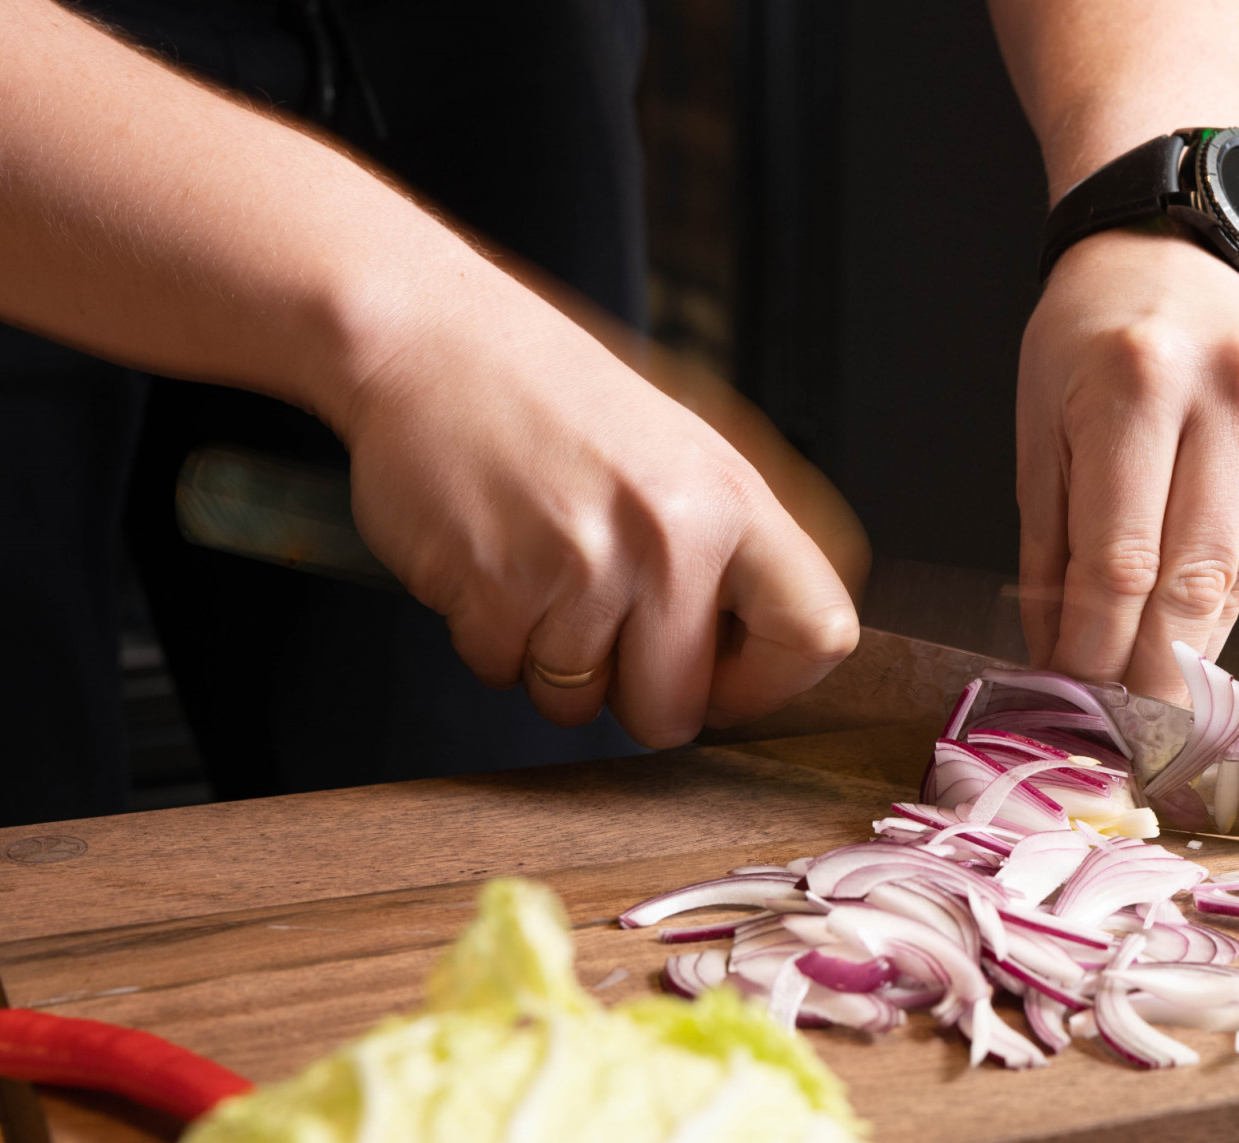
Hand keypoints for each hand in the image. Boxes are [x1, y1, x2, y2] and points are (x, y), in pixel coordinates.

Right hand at [332, 269, 859, 744]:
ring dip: (548, 661)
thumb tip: (751, 664)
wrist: (423, 335)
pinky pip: (501, 673)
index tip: (724, 679)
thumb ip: (724, 553)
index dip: (768, 682)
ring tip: (537, 569)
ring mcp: (582, 565)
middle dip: (634, 696)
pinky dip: (488, 637)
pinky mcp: (494, 589)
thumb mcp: (676, 454)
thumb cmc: (545, 394)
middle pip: (676, 710)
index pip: (815, 633)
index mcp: (730, 498)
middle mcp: (669, 535)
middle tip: (603, 631)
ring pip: (579, 704)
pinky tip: (490, 560)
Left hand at [1015, 225, 1238, 701]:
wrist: (1175, 244)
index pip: (1121, 559)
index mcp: (1135, 386)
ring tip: (1152, 689)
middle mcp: (1223, 396)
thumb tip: (1058, 655)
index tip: (1077, 703)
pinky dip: (1225, 590)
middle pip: (1193, 579)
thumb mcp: (1041, 426)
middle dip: (1155, 671)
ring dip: (1194, 642)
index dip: (1100, 648)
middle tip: (1127, 732)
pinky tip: (1191, 611)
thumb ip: (1050, 545)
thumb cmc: (1086, 337)